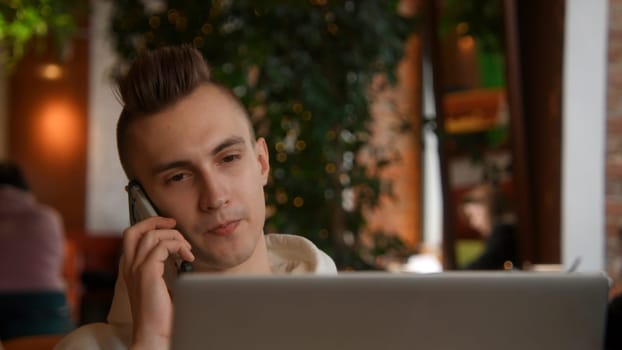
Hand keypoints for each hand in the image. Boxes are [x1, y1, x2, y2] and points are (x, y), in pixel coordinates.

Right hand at [122, 216, 194, 349]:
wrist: (154, 332)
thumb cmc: (159, 313)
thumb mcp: (159, 285)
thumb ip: (161, 267)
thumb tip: (178, 251)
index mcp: (131, 268)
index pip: (132, 237)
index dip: (149, 225)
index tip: (169, 225)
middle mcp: (130, 266)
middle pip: (134, 230)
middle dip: (155, 221)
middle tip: (174, 224)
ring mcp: (136, 268)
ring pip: (152, 235)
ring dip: (174, 237)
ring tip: (186, 250)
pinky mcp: (147, 272)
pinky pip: (162, 246)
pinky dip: (177, 246)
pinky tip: (187, 257)